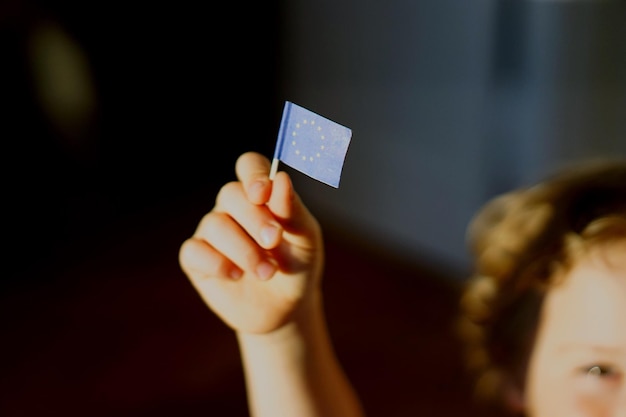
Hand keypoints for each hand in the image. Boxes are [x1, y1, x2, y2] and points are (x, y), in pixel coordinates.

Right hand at [179, 152, 323, 333]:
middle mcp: (233, 207)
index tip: (263, 193)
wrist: (286, 308)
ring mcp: (212, 231)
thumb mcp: (306, 239)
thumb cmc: (298, 266)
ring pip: (214, 224)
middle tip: (274, 241)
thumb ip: (293, 210)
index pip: (250, 166)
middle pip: (230, 194)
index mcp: (261, 194)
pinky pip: (194, 250)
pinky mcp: (196, 258)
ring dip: (243, 249)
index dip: (253, 175)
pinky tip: (236, 276)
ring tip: (267, 272)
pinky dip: (217, 263)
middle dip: (254, 218)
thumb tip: (281, 179)